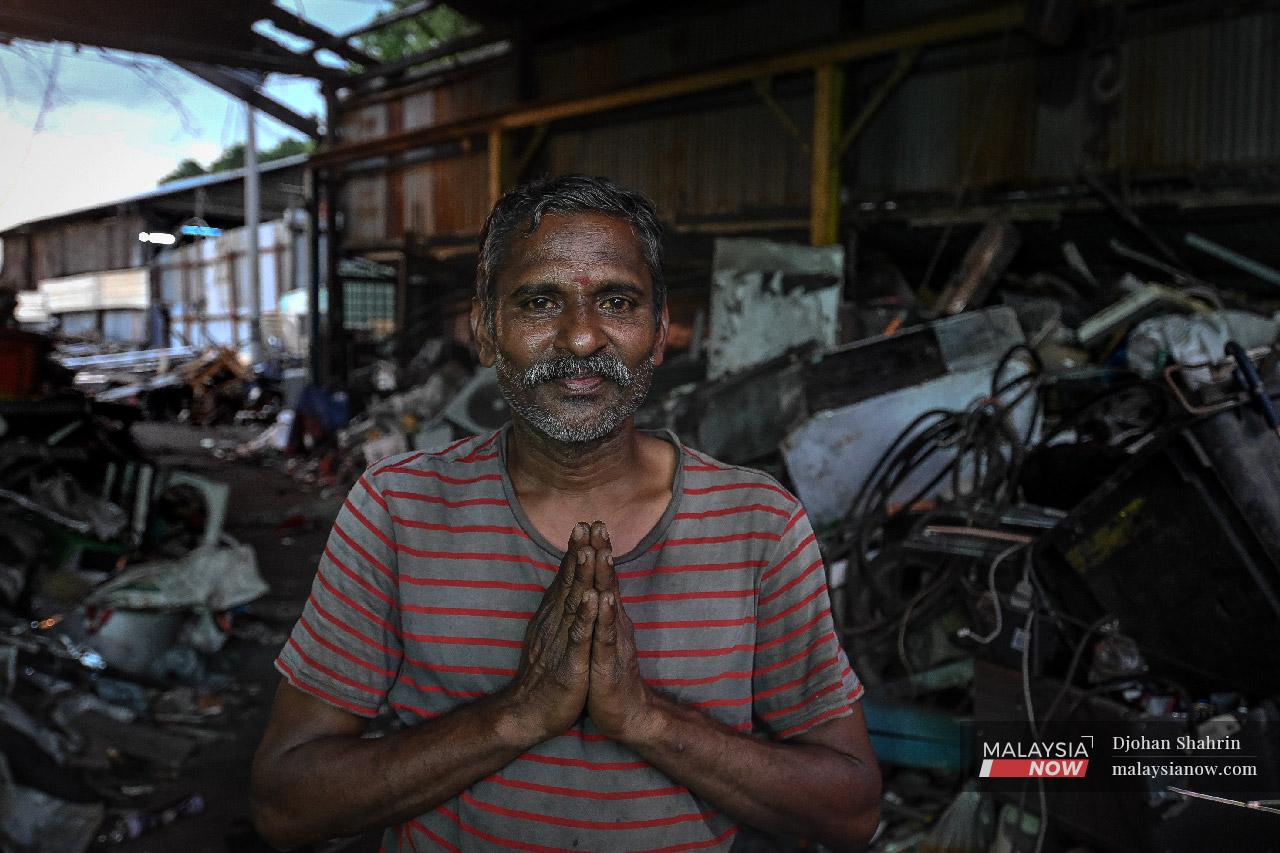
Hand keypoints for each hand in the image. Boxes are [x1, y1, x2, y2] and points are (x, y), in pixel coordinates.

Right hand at [503, 522, 598, 743]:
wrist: (527, 713)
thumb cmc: (545, 673)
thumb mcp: (552, 635)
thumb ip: (559, 610)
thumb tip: (565, 585)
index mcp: (555, 617)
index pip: (567, 578)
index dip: (577, 551)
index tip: (587, 523)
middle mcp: (556, 623)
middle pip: (570, 583)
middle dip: (580, 553)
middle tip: (588, 524)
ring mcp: (561, 642)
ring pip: (573, 603)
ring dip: (581, 576)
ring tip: (589, 550)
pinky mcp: (569, 664)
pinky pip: (578, 637)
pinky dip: (585, 616)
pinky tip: (592, 599)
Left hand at [586, 522, 661, 743]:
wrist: (626, 713)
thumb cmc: (610, 674)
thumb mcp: (603, 637)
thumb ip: (602, 612)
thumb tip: (598, 587)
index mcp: (609, 618)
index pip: (603, 578)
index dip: (597, 551)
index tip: (591, 522)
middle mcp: (614, 623)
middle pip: (608, 582)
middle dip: (602, 552)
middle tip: (598, 523)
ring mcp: (613, 641)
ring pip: (608, 604)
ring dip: (605, 577)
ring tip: (601, 551)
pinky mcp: (608, 662)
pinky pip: (606, 636)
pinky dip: (605, 616)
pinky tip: (605, 598)